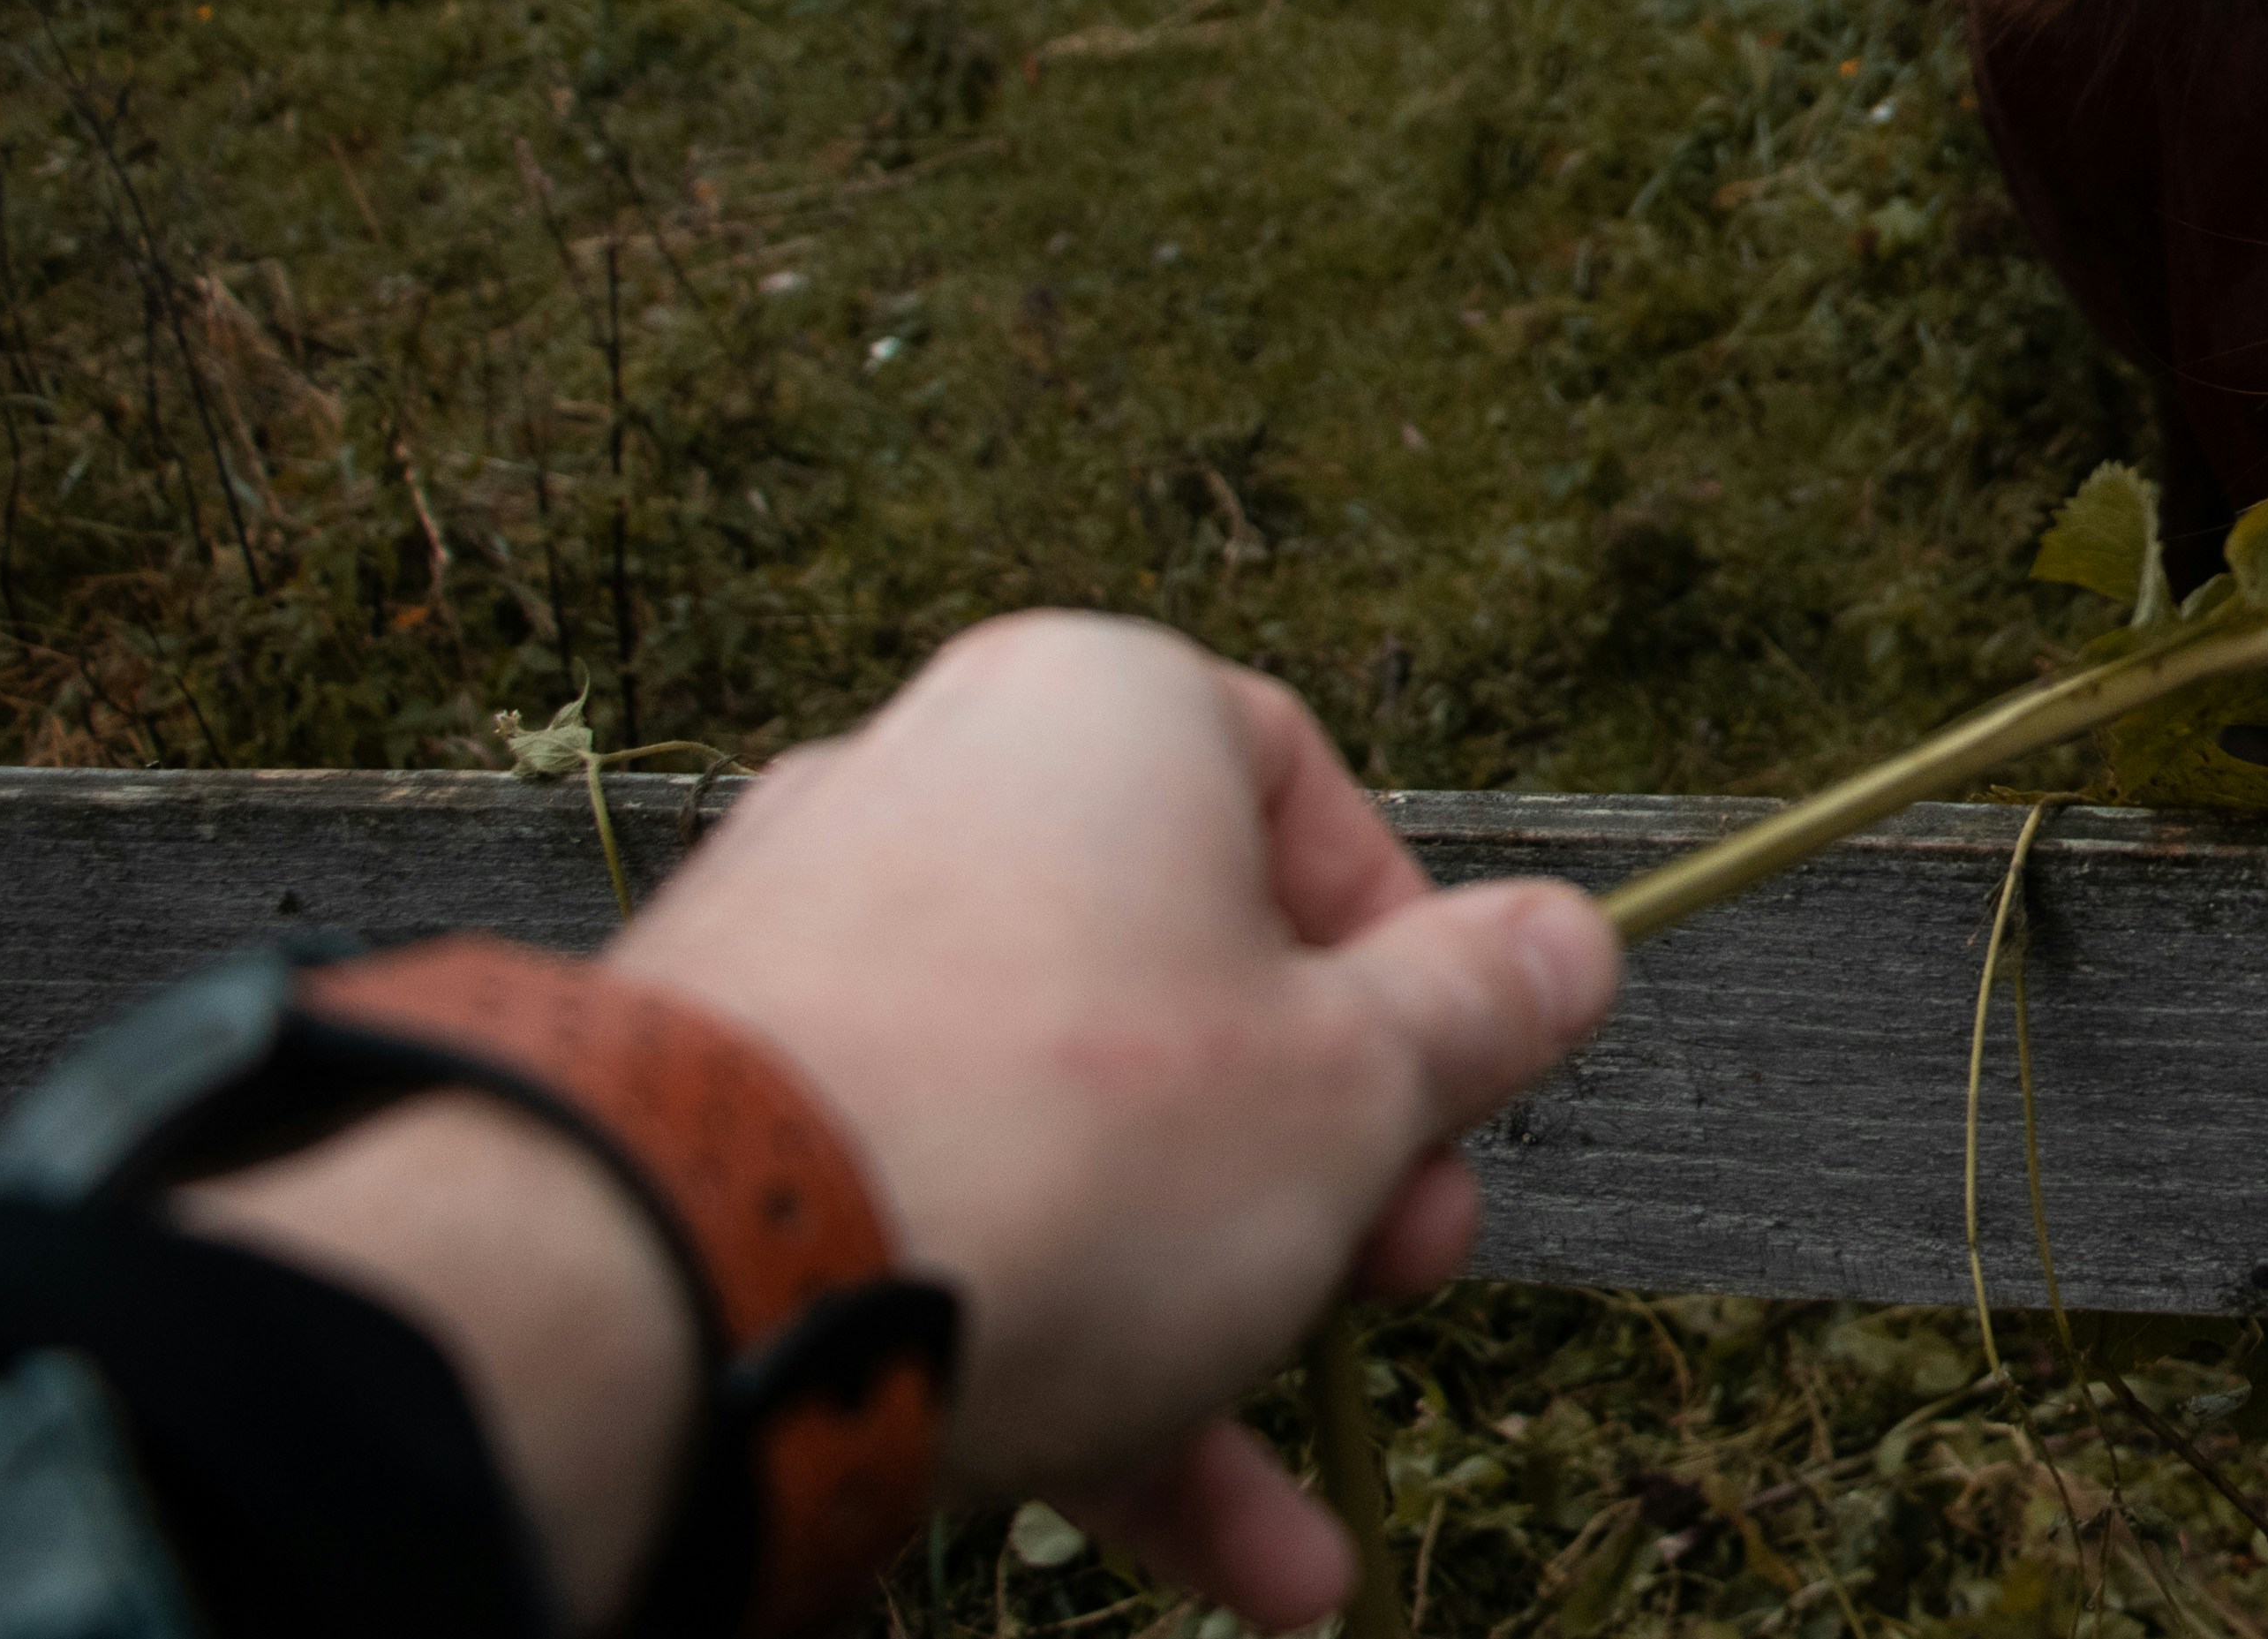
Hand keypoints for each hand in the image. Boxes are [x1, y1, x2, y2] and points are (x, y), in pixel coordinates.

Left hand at [616, 613, 1619, 1626]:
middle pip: (1196, 994)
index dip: (1410, 963)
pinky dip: (1075, 1364)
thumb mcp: (1355, 1084)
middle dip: (1321, 1177)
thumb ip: (1480, 1012)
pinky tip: (1206, 1546)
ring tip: (1298, 1507)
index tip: (1451, 1097)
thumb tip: (1572, 944)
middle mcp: (944, 803)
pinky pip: (953, 1225)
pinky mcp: (736, 1134)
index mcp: (1100, 720)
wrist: (694, 1289)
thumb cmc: (1064, 1138)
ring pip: (1079, 1148)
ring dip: (1213, 1324)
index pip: (1306, 798)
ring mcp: (820, 972)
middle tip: (1389, 1276)